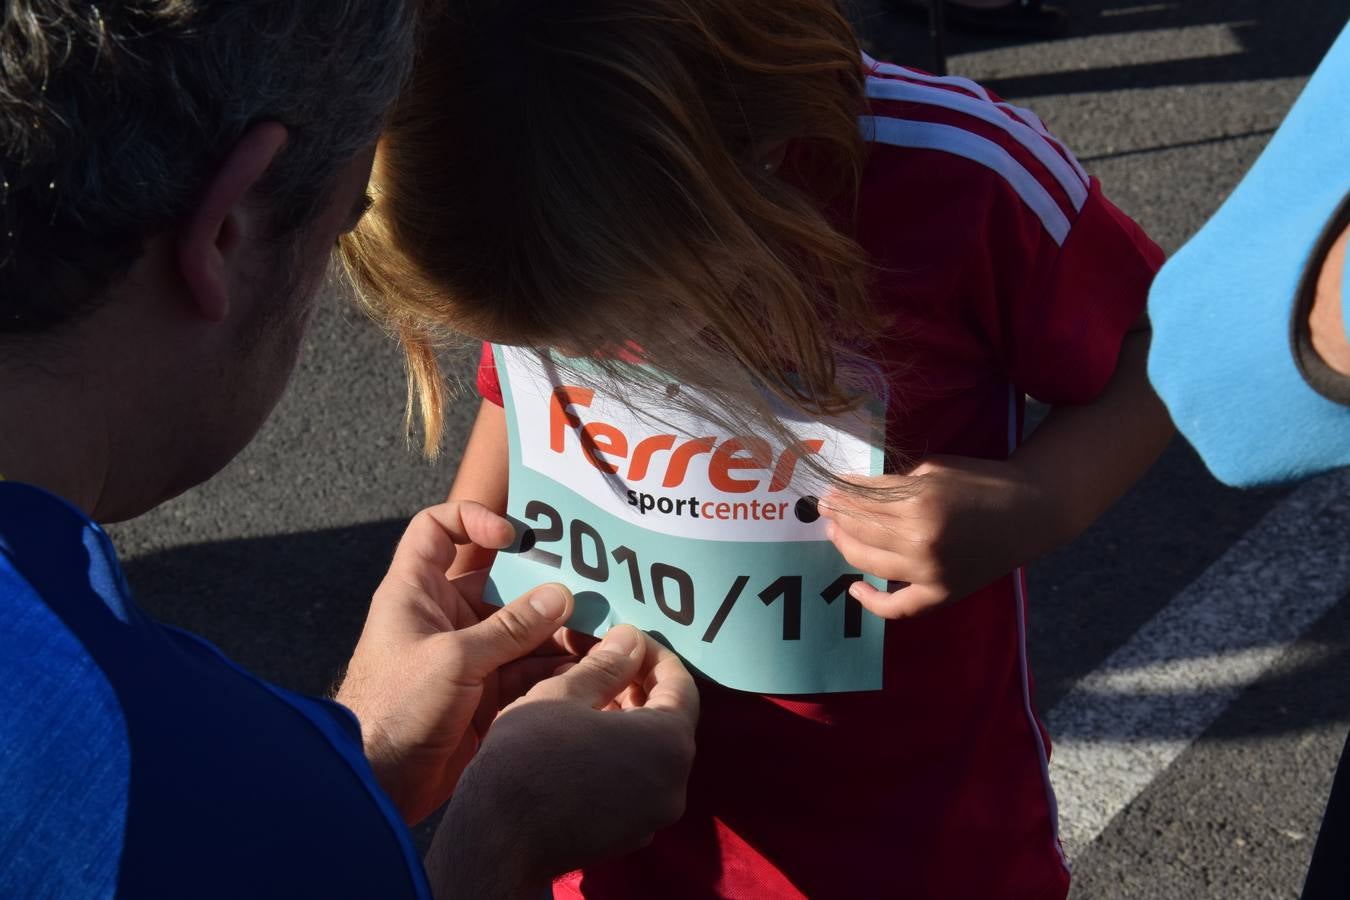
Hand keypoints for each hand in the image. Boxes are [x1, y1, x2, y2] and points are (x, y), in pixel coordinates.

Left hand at [335, 501, 576, 824]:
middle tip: (590, 591)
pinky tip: (590, 670)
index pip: (438, 530)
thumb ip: (510, 628)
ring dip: (559, 633)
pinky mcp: (486, 694)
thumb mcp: (454, 659)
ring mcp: (468, 657)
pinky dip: (557, 669)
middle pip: (500, 585)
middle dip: (544, 589)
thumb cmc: (394, 709)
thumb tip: (560, 597)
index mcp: (417, 592)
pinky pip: (529, 670)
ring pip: (523, 631)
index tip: (513, 537)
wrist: (378, 786)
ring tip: (602, 634)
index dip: (473, 520)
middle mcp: (444, 617)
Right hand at [426, 625, 698, 899]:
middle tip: (604, 660)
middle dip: (639, 686)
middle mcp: (674, 785)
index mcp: (669, 744)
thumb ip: (607, 664)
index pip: (681, 685)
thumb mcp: (565, 694)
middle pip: (669, 720)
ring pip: (652, 754)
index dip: (653, 654)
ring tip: (589, 694)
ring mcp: (652, 816)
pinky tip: (584, 737)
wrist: (496, 838)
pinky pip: (636, 783)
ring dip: (629, 720)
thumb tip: (630, 639)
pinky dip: (621, 755)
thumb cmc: (530, 755)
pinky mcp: (628, 835)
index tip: (625, 637)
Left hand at [819, 454, 1048, 618]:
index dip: (842, 492)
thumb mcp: (933, 469)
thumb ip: (895, 483)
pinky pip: (898, 607)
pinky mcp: (942, 595)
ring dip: (844, 545)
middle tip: (825, 507)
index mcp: (920, 501)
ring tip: (835, 532)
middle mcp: (921, 539)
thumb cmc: (981, 482)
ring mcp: (930, 572)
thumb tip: (855, 492)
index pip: (864, 498)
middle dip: (837, 514)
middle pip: (861, 527)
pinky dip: (872, 601)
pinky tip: (854, 588)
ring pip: (868, 561)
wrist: (1030, 513)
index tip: (830, 488)